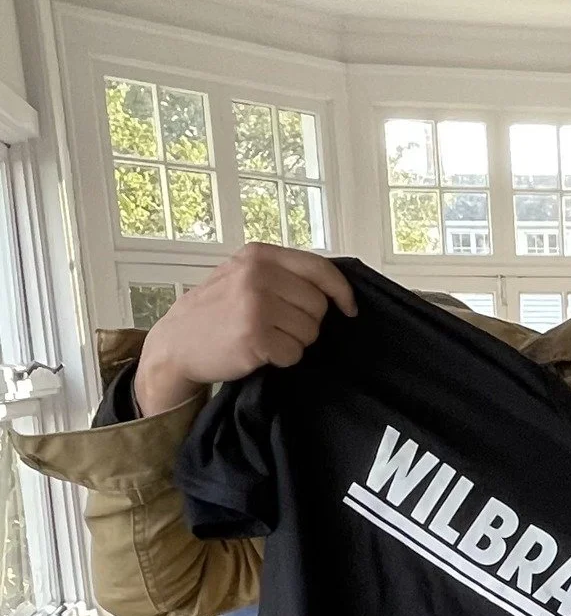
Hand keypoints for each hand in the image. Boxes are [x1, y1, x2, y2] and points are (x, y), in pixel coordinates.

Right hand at [134, 244, 357, 415]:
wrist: (177, 343)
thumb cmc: (216, 312)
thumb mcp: (243, 275)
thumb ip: (282, 273)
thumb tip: (332, 287)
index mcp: (259, 256)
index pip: (319, 269)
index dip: (341, 291)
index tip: (349, 308)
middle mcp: (258, 275)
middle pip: (318, 306)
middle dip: (307, 322)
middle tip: (279, 327)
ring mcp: (256, 305)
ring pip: (310, 332)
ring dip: (294, 342)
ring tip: (265, 338)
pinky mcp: (255, 337)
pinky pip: (294, 354)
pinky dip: (282, 360)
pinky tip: (259, 352)